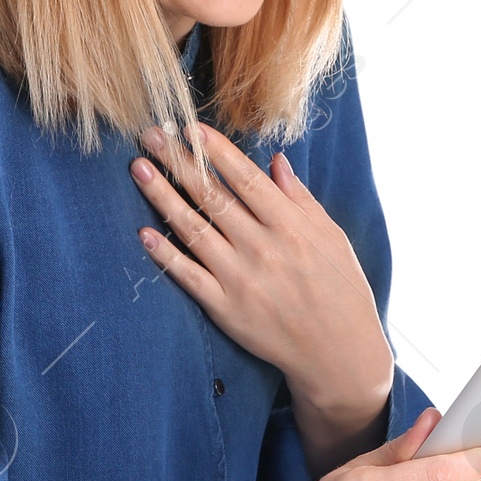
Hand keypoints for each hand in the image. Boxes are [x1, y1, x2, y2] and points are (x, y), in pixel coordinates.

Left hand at [129, 121, 393, 432]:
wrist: (338, 353)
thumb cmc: (341, 289)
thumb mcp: (331, 236)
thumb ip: (300, 198)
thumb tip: (276, 161)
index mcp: (291, 225)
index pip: (245, 178)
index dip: (216, 150)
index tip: (190, 126)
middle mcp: (263, 247)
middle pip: (212, 196)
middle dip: (179, 162)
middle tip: (151, 136)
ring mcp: (241, 278)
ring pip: (192, 229)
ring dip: (162, 196)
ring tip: (139, 168)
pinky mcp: (225, 308)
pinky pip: (188, 275)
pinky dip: (164, 254)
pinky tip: (144, 232)